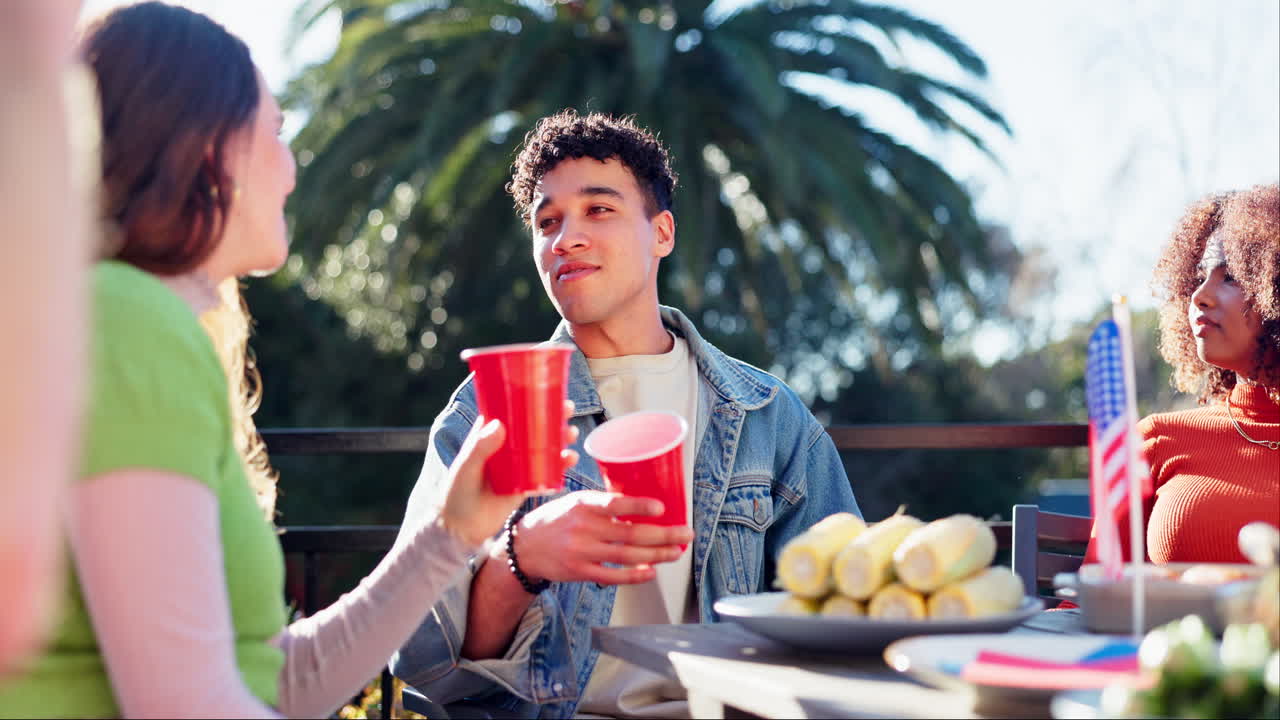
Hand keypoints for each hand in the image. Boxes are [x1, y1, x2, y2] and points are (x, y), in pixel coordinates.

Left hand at [439, 401, 578, 545]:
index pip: (509, 411)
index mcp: (488, 437)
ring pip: (543, 447)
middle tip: (568, 410)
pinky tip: (570, 459)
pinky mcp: (527, 484)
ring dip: (560, 438)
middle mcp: (505, 448)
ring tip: (572, 434)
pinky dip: (560, 464)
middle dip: (552, 417)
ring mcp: (518, 466)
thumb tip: (499, 424)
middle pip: (532, 427)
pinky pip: (547, 471)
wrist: (462, 530)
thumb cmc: (456, 495)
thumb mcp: (466, 469)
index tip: (546, 391)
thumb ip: (479, 448)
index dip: (528, 400)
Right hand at [511, 491, 693, 585]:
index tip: (661, 508)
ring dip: (657, 555)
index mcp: (583, 504)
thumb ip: (602, 502)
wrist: (524, 548)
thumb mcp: (574, 501)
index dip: (639, 506)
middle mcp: (583, 528)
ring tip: (676, 552)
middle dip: (664, 534)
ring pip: (627, 555)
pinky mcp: (580, 572)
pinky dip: (635, 575)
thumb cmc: (554, 520)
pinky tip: (651, 571)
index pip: (614, 503)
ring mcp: (582, 552)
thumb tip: (638, 499)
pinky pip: (613, 576)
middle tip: (686, 533)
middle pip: (631, 533)